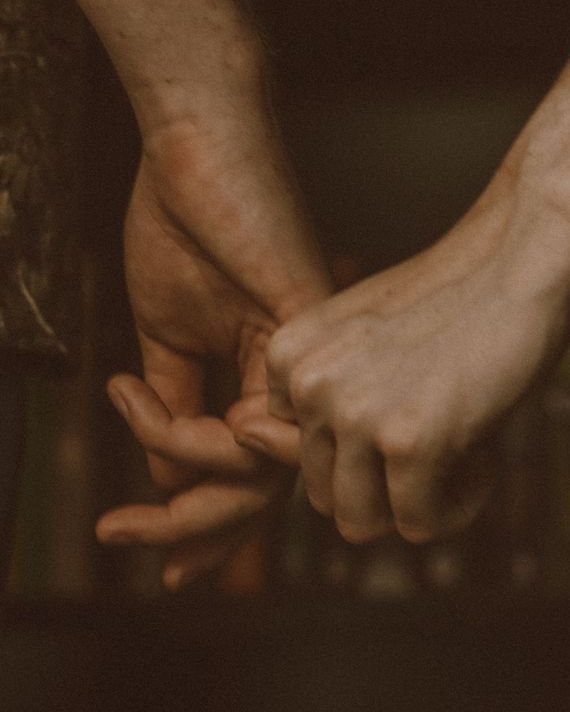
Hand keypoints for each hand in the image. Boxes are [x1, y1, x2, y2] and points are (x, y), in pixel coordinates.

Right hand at [96, 108, 330, 588]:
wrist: (195, 142)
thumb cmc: (185, 224)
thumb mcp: (166, 337)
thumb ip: (173, 408)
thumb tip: (165, 480)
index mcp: (274, 383)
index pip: (255, 478)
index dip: (210, 528)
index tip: (166, 569)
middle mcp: (300, 383)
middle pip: (261, 491)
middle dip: (190, 530)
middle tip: (118, 539)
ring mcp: (308, 361)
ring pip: (260, 471)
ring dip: (179, 484)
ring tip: (119, 450)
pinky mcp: (302, 330)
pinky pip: (261, 424)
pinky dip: (198, 436)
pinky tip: (141, 403)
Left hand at [230, 184, 569, 544]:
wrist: (524, 257)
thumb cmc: (453, 303)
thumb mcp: (364, 345)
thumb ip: (310, 401)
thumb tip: (239, 434)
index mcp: (286, 357)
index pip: (298, 459)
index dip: (361, 454)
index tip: (411, 412)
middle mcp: (305, 384)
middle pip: (325, 498)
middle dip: (387, 488)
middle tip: (445, 436)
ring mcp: (352, 413)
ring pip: (361, 523)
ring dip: (417, 504)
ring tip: (462, 449)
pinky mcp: (407, 441)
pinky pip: (419, 526)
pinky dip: (459, 507)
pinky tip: (487, 457)